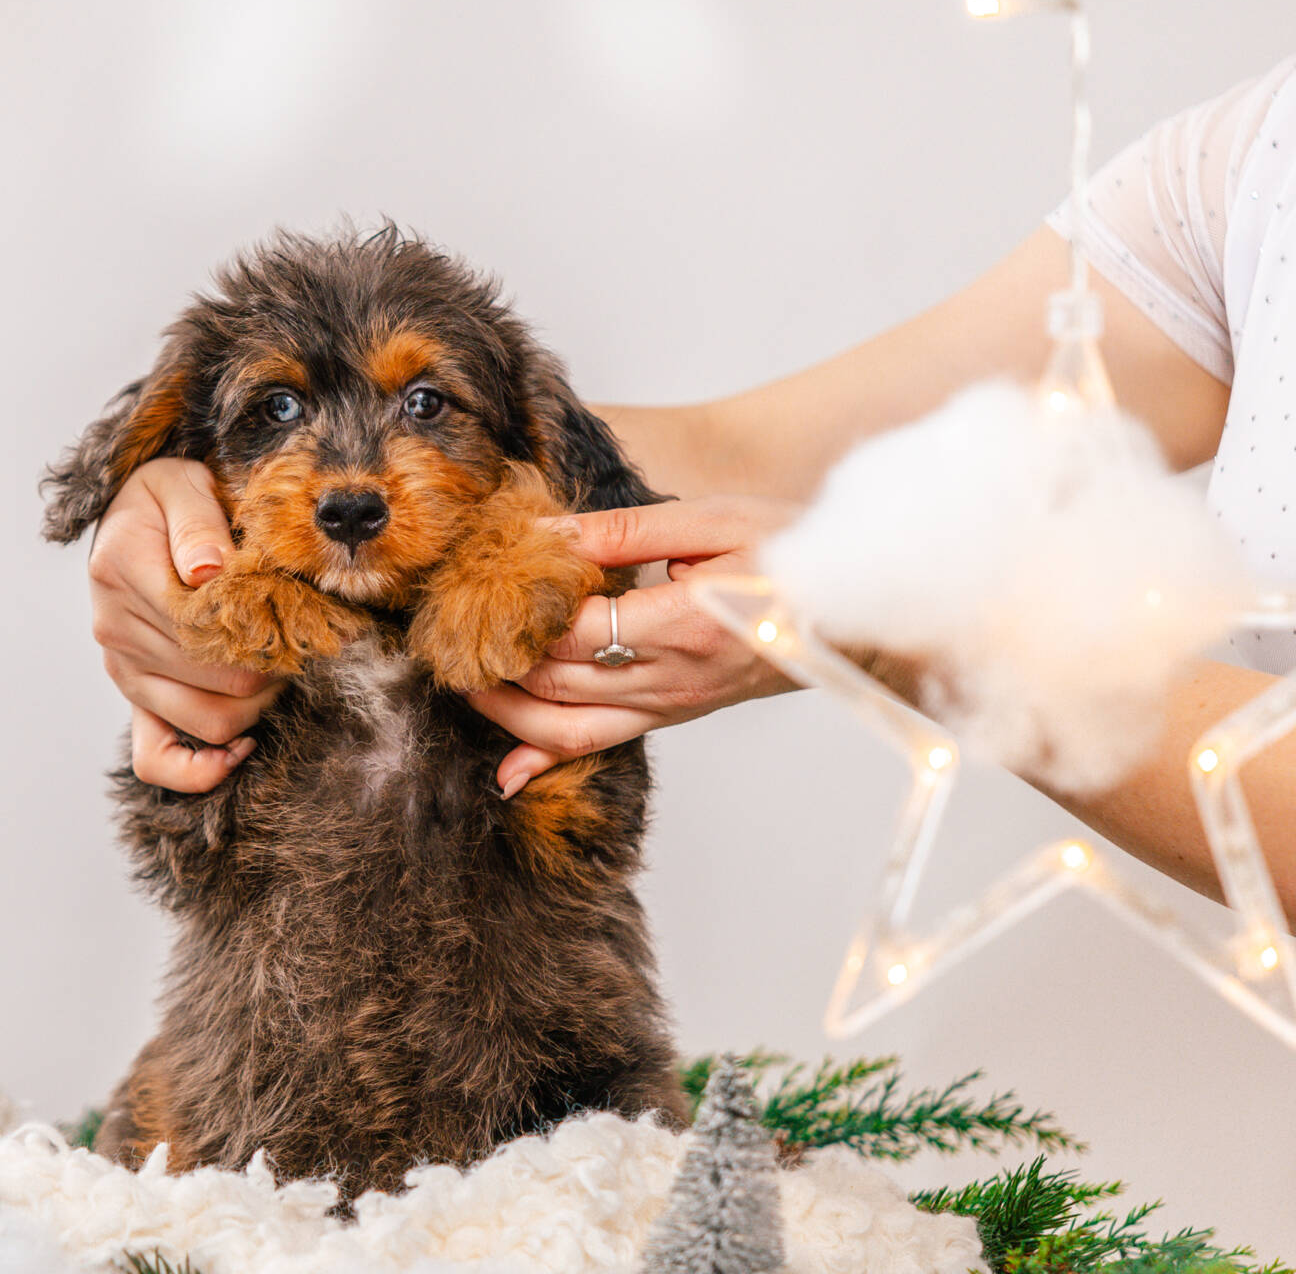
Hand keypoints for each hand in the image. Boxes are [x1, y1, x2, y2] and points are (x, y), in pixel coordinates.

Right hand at [88, 459, 282, 791]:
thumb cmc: (167, 499)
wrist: (131, 518)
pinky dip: (201, 768)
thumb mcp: (181, 483)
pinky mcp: (133, 696)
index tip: (294, 610)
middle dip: (271, 664)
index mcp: (121, 569)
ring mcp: (121, 669)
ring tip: (280, 671)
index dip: (260, 628)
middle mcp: (114, 627)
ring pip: (206, 718)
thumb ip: (196, 521)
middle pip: (215, 677)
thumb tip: (209, 570)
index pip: (201, 623)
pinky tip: (241, 746)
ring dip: (257, 703)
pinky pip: (157, 758)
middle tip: (302, 640)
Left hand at [467, 496, 799, 795]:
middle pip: (557, 680)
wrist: (849, 614)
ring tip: (459, 684)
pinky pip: (600, 746)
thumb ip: (623, 531)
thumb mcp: (711, 521)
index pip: (574, 629)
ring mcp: (671, 706)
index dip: (518, 612)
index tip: (477, 583)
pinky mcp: (671, 717)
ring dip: (505, 711)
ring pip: (568, 726)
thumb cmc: (785, 555)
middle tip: (446, 631)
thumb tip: (546, 532)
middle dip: (495, 659)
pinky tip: (506, 774)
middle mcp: (673, 678)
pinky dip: (546, 761)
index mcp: (684, 623)